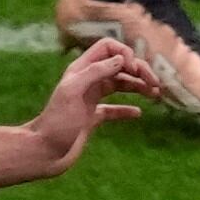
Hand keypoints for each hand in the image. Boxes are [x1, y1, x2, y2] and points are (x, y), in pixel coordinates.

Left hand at [23, 34, 153, 171]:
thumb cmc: (57, 122)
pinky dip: (127, 109)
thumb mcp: (73, 92)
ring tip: (155, 94)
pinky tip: (138, 113)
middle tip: (155, 84)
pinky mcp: (92, 118)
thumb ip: (95, 72)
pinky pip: (114, 109)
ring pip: (119, 85)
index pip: (107, 48)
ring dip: (138, 87)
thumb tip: (122, 60)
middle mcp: (87, 81)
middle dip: (138, 71)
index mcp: (81, 70)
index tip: (134, 69)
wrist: (45, 152)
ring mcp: (91, 99)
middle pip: (118, 66)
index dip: (124, 53)